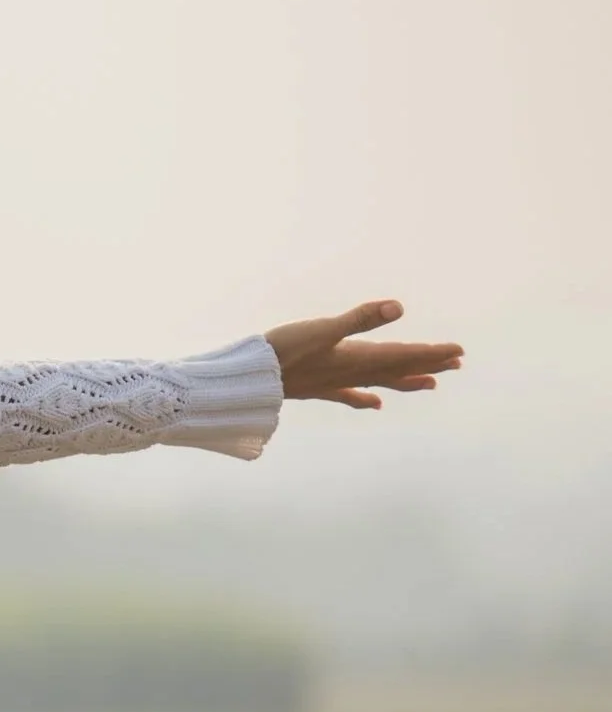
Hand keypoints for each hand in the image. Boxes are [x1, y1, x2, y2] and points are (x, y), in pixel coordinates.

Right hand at [264, 301, 462, 409]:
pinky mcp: (319, 388)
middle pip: (398, 369)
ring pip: (380, 382)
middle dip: (427, 365)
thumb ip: (360, 318)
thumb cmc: (283, 350)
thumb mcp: (323, 329)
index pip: (403, 355)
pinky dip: (366, 398)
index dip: (432, 353)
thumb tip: (398, 307)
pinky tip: (376, 404)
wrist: (251, 379)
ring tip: (431, 383)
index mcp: (357, 357)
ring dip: (406, 381)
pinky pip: (350, 394)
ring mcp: (336, 382)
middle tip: (457, 363)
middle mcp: (352, 373)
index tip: (459, 351)